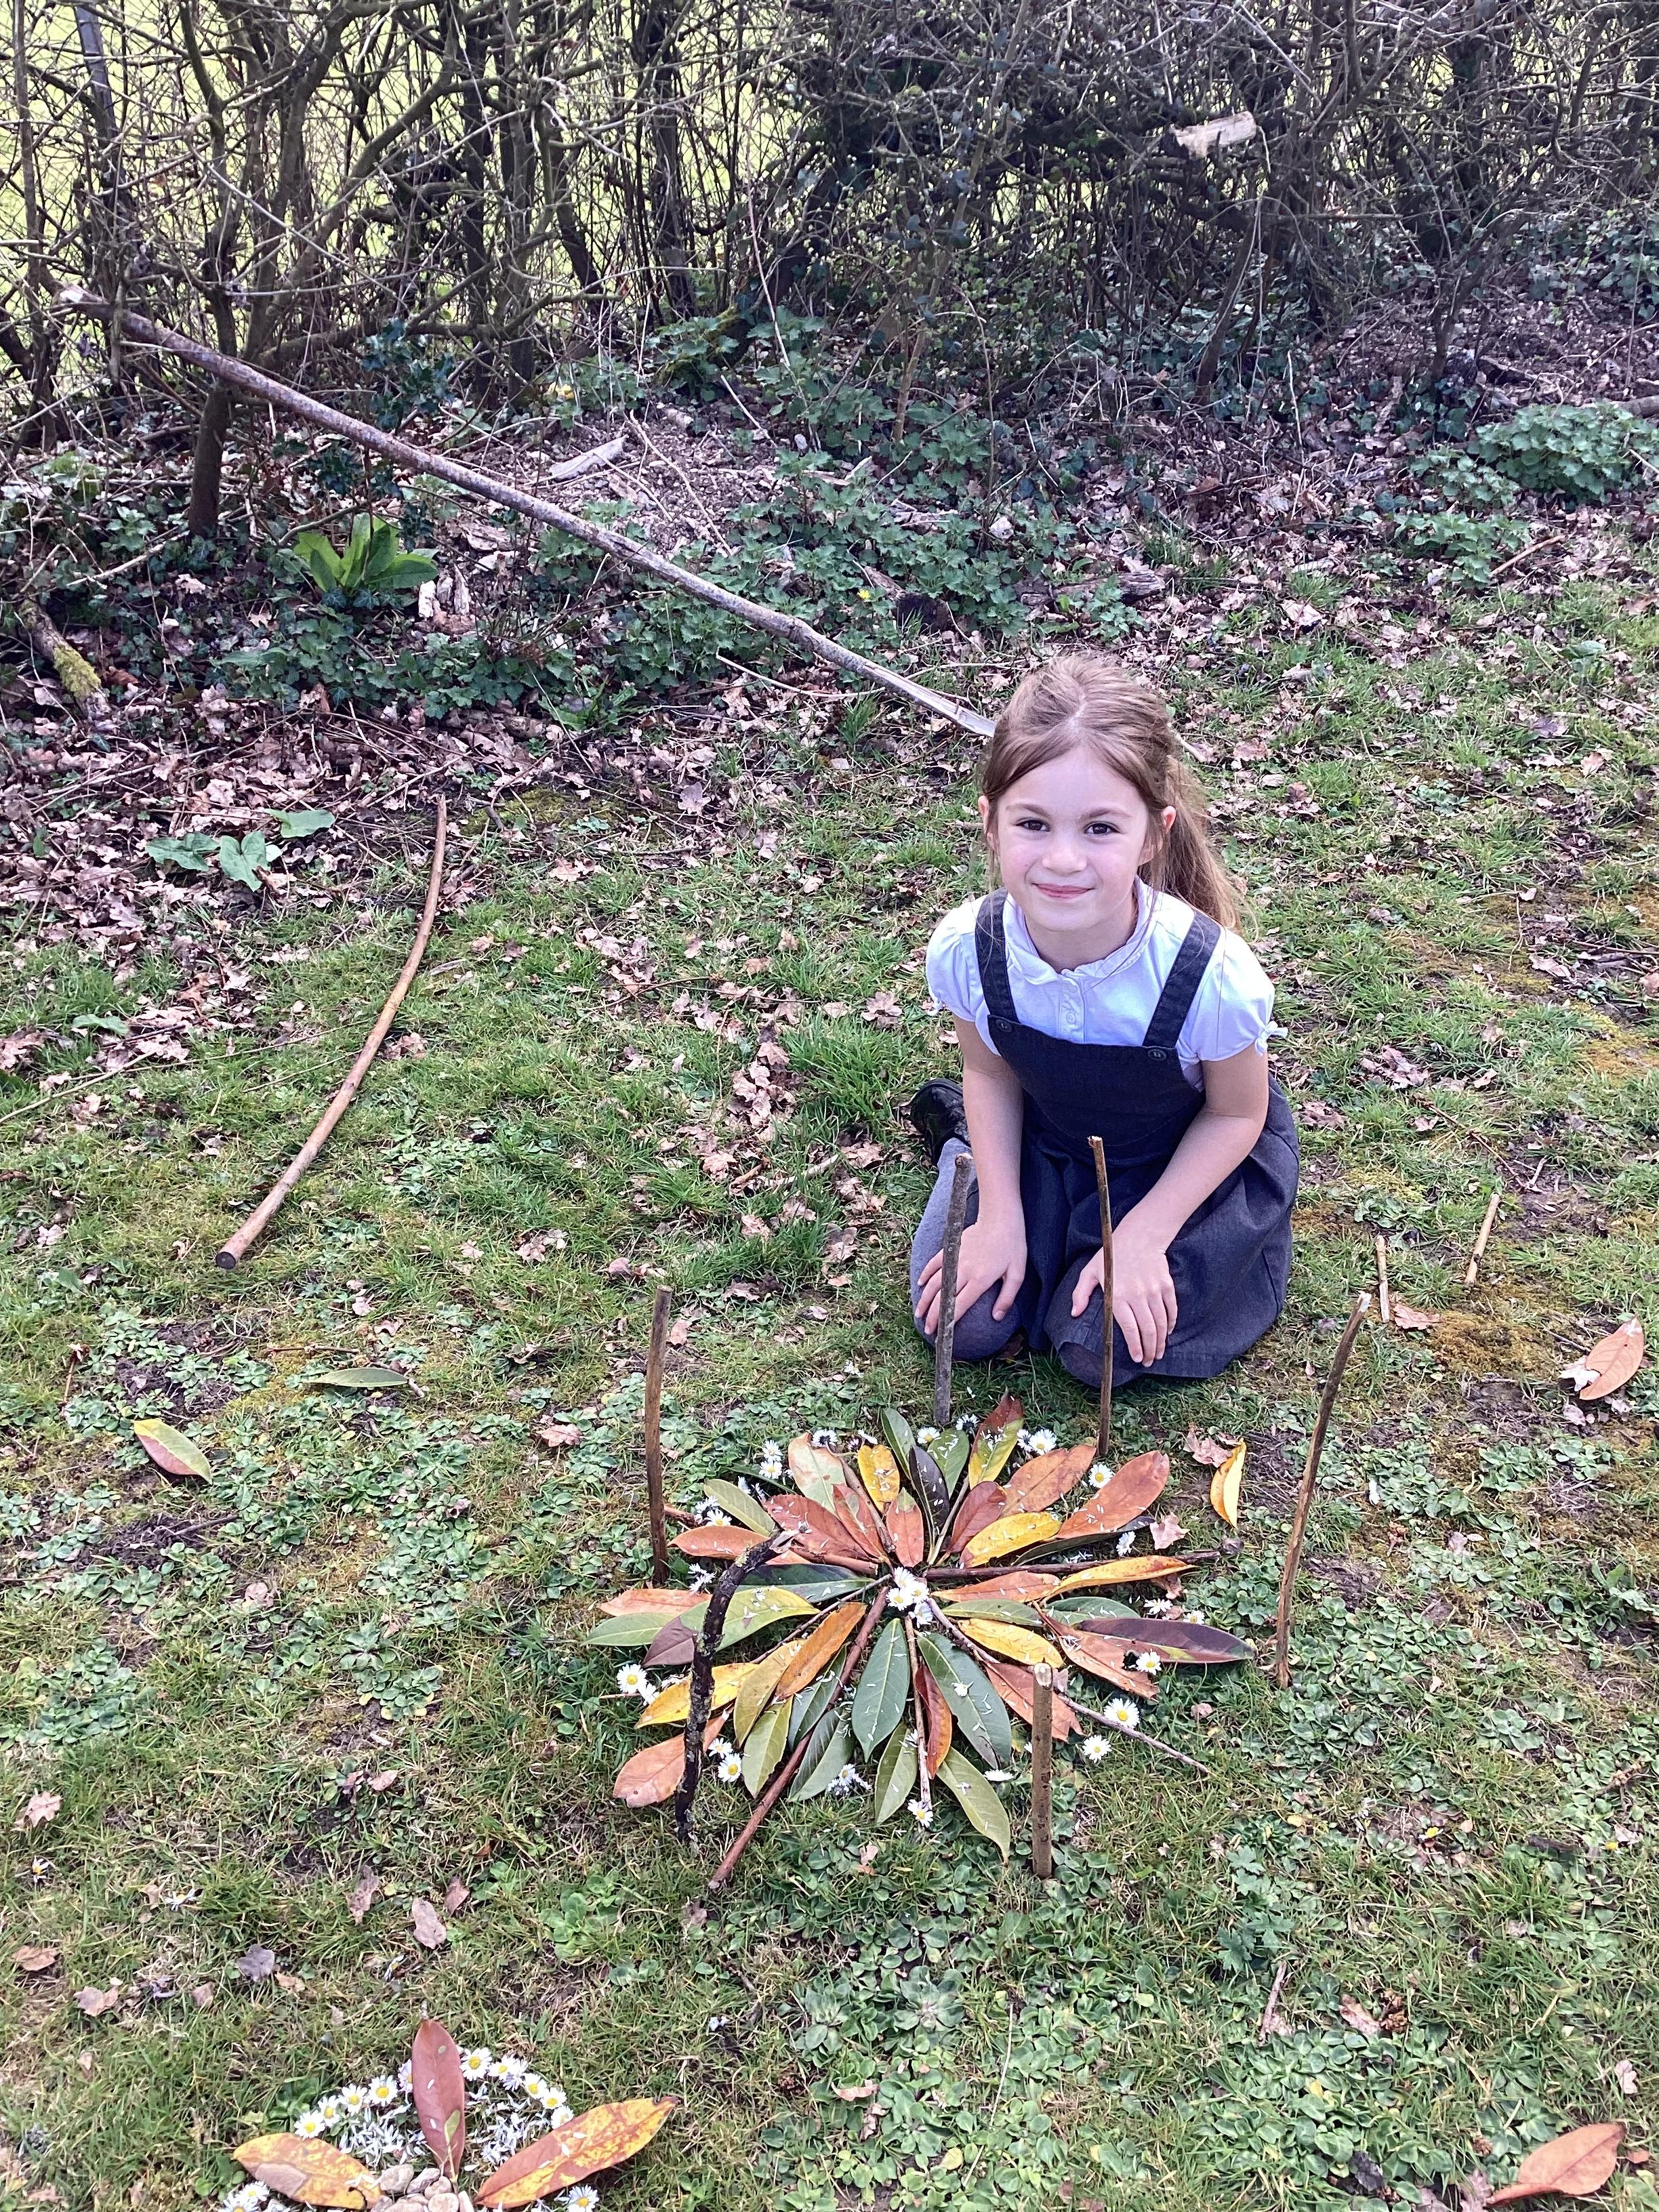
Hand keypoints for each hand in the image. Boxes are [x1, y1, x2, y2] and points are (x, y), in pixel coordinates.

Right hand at [915, 1211, 1026, 1337]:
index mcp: (980, 1280)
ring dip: (924, 1299)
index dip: (948, 1321)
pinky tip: (919, 1284)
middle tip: (927, 1329)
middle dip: (933, 1316)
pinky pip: (934, 1263)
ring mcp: (955, 1259)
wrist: (1000, 1217)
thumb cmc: (1012, 1245)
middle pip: (942, 1297)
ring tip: (919, 1312)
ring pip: (934, 1282)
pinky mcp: (951, 1248)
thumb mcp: (1017, 1274)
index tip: (941, 1333)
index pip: (958, 1305)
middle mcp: (964, 1271)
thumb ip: (1007, 1298)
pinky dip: (925, 1274)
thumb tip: (997, 1317)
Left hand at [1070, 1209, 1176, 1365]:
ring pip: (1161, 1323)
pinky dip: (1170, 1324)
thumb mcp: (1090, 1271)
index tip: (1137, 1358)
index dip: (1135, 1346)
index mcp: (1118, 1295)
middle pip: (1148, 1329)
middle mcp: (1138, 1295)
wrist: (1140, 1235)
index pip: (1129, 1328)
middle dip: (1150, 1349)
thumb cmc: (1112, 1255)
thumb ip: (1080, 1293)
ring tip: (1159, 1353)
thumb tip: (1074, 1313)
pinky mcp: (1166, 1286)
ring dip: (1161, 1341)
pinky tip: (1167, 1333)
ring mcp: (1154, 1291)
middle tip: (1149, 1361)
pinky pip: (1171, 1310)